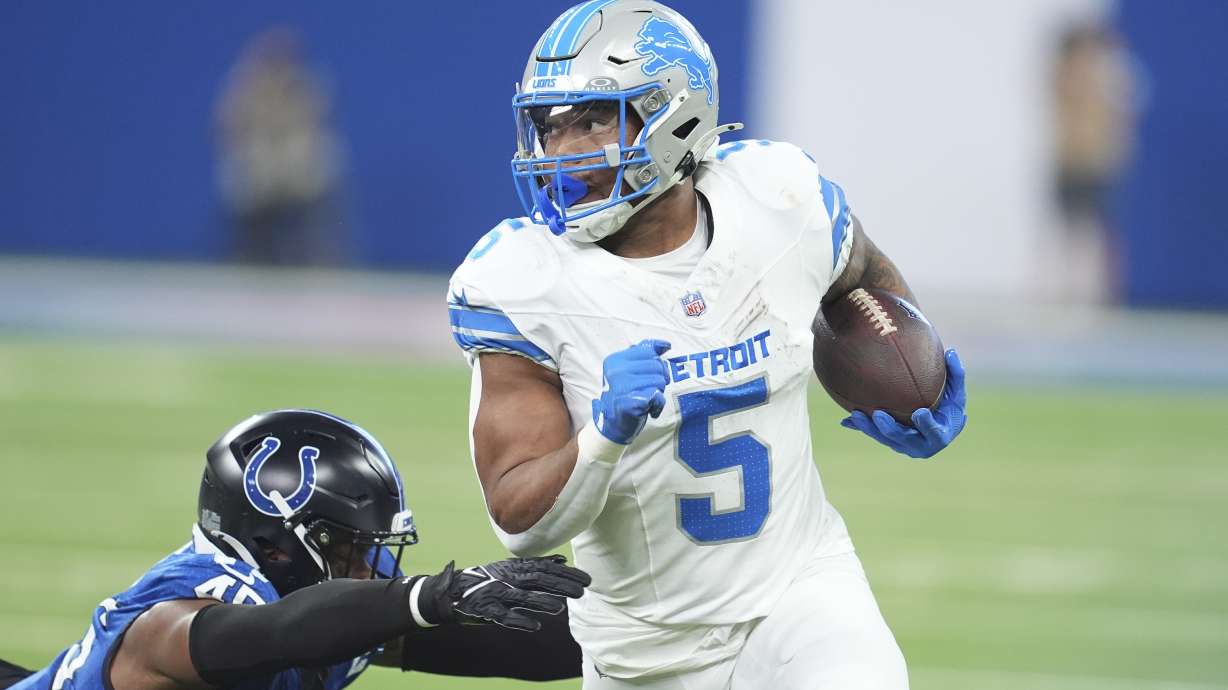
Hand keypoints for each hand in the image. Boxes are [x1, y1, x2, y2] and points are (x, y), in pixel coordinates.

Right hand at [420, 555, 590, 631]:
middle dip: (560, 585)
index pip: (544, 568)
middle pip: (538, 580)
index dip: (566, 574)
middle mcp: (508, 578)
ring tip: (560, 608)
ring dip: (541, 602)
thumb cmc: (488, 579)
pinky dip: (519, 620)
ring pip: (522, 597)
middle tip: (582, 590)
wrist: (453, 590)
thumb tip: (562, 560)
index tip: (585, 579)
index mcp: (515, 568)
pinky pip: (504, 616)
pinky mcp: (486, 609)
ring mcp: (497, 593)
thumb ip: (535, 565)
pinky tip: (534, 626)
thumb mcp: (511, 568)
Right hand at [591, 339, 671, 443]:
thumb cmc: (625, 395)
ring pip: (660, 381)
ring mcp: (621, 387)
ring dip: (658, 394)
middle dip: (658, 380)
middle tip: (645, 392)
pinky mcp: (629, 402)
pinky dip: (657, 405)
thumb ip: (645, 353)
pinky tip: (648, 410)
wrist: (613, 424)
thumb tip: (666, 344)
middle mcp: (616, 371)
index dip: (655, 365)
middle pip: (657, 366)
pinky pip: (657, 397)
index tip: (646, 378)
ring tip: (645, 400)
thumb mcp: (630, 370)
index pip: (649, 352)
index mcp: (615, 360)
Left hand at [840, 349, 966, 458]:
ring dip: (870, 428)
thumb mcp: (956, 392)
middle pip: (904, 440)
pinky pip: (875, 435)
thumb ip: (956, 374)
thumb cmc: (950, 407)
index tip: (920, 412)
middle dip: (891, 429)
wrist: (941, 427)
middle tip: (879, 415)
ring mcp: (905, 447)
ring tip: (856, 414)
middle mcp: (922, 446)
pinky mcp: (891, 443)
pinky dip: (862, 428)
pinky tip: (846, 420)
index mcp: (941, 434)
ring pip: (885, 439)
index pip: (934, 431)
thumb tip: (951, 351)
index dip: (927, 425)